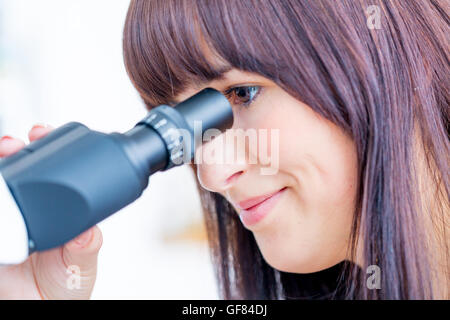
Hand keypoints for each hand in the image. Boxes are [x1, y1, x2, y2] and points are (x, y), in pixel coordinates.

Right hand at [0, 124, 102, 298]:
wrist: (37, 308)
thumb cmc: (65, 285)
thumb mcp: (82, 263)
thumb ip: (86, 247)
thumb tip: (88, 231)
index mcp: (61, 207)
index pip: (55, 169)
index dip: (48, 148)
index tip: (43, 133)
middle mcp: (33, 206)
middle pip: (22, 167)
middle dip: (17, 148)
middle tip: (15, 142)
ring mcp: (9, 216)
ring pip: (1, 180)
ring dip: (0, 161)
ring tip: (2, 152)